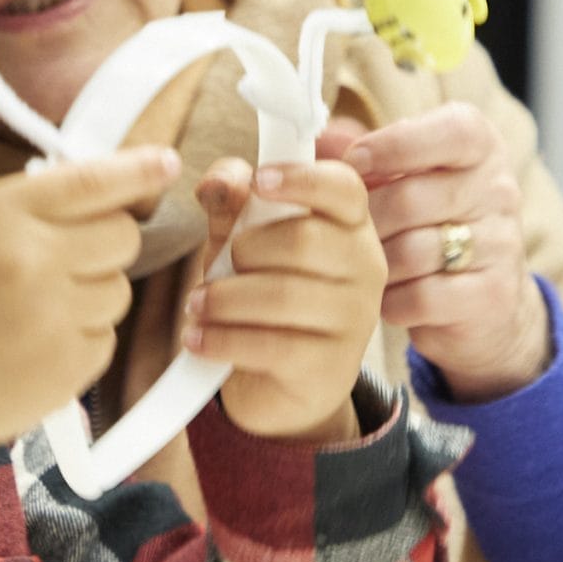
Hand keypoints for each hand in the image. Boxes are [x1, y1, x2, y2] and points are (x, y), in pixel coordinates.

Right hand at [0, 146, 179, 468]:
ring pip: (120, 288)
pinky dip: (82, 337)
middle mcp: (34, 261)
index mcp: (1, 216)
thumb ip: (33, 206)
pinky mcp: (70, 367)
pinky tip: (33, 345)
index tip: (167, 165)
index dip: (140, 171)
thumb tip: (116, 188)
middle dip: (107, 243)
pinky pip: (106, 336)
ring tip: (33, 310)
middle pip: (124, 235)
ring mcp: (56, 317)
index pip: (95, 180)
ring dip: (92, 293)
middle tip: (63, 260)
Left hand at [184, 156, 383, 443]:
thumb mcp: (241, 242)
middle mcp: (365, 268)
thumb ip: (231, 204)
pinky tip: (198, 339)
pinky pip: (272, 345)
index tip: (260, 181)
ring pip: (283, 294)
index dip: (302, 178)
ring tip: (196, 306)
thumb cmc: (262, 295)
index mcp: (350, 226)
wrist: (277, 383)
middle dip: (243, 250)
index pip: (343, 188)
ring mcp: (355, 320)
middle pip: (303, 240)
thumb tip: (221, 182)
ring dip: (224, 298)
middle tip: (212, 269)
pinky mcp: (330, 366)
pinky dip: (223, 339)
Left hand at [320, 103, 549, 398]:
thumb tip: (322, 139)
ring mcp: (502, 244)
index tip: (353, 161)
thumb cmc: (430, 220)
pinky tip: (388, 296)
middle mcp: (499, 190)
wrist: (485, 298)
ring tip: (364, 265)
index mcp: (480, 147)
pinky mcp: (492, 294)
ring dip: (375, 264)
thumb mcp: (405, 175)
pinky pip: (422, 296)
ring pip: (412, 252)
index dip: (395, 145)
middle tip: (342, 231)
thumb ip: (364, 154)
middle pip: (411, 199)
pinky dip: (393, 301)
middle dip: (365, 220)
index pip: (453, 132)